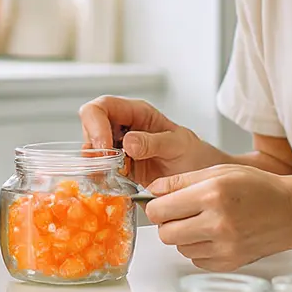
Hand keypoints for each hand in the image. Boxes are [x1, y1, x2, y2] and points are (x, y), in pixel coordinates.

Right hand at [78, 95, 222, 187]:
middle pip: (90, 127)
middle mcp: (124, 127)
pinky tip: (112, 186)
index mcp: (137, 113)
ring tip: (111, 179)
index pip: (103, 106)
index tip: (104, 148)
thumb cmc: (195, 156)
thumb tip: (128, 142)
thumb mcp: (179, 146)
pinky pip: (99, 168)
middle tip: (107, 168)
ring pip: (91, 149)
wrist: (201, 179)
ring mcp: (119, 147)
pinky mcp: (118, 167)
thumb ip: (155, 142)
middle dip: (93, 147)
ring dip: (95, 165)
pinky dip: (100, 177)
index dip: (96, 124)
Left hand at [144, 164, 291, 270]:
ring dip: (184, 236)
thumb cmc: (259, 187)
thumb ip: (181, 181)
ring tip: (203, 222)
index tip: (162, 203)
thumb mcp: (219, 172)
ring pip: (179, 248)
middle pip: (165, 233)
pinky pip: (196, 260)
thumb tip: (152, 191)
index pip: (160, 210)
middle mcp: (217, 223)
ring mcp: (225, 247)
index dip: (156, 206)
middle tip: (180, 213)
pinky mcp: (230, 263)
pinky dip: (199, 248)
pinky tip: (215, 235)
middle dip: (167, 223)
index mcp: (212, 195)